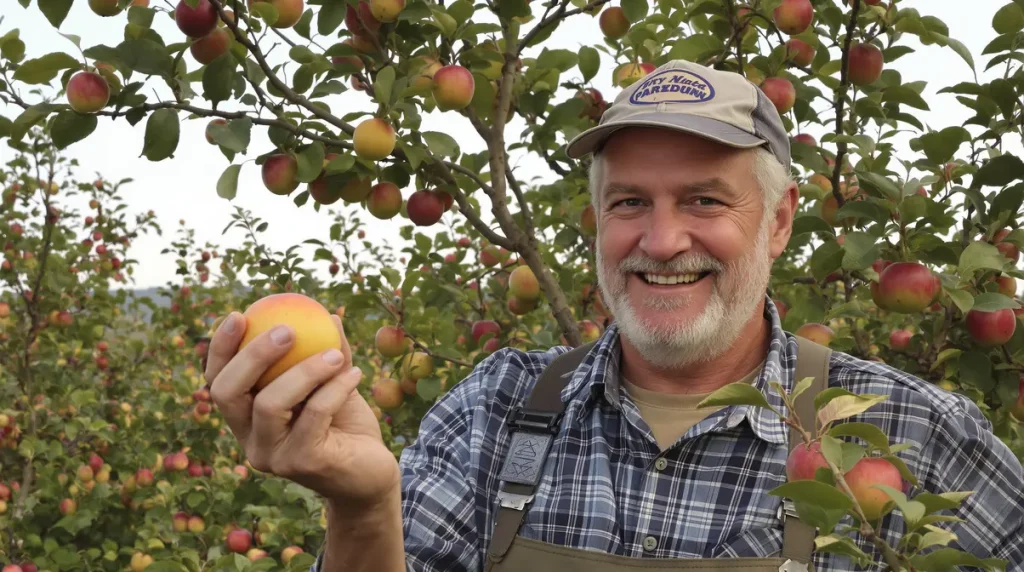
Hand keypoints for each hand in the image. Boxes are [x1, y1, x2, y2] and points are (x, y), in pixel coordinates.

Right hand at [205, 311, 400, 509]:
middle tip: (286, 330)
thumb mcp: (331, 383)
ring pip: (270, 404)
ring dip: (305, 370)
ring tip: (336, 354)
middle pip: (227, 393)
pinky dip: (335, 388)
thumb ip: (324, 352)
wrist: (371, 473)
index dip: (220, 349)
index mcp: (246, 419)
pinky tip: (356, 373)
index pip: (218, 382)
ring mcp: (272, 456)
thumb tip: (326, 313)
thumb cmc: (345, 424)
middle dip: (252, 355)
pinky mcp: (302, 464)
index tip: (238, 314)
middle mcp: (250, 440)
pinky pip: (314, 414)